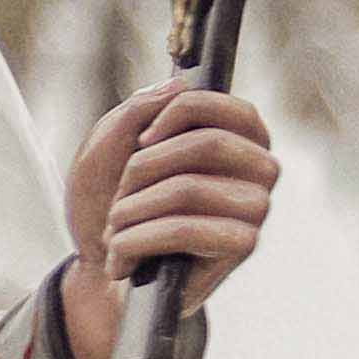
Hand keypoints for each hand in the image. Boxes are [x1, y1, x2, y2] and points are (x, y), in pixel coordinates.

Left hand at [56, 77, 277, 358]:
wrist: (102, 273)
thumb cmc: (109, 205)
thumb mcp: (107, 147)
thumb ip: (136, 111)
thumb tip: (177, 85)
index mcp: (234, 136)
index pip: (227, 105)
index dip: (180, 112)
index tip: (140, 140)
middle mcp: (257, 169)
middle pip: (207, 143)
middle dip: (143, 168)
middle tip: (116, 198)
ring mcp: (255, 208)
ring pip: (188, 188)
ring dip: (131, 210)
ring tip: (112, 232)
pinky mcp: (242, 246)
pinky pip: (186, 229)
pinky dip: (137, 240)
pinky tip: (120, 257)